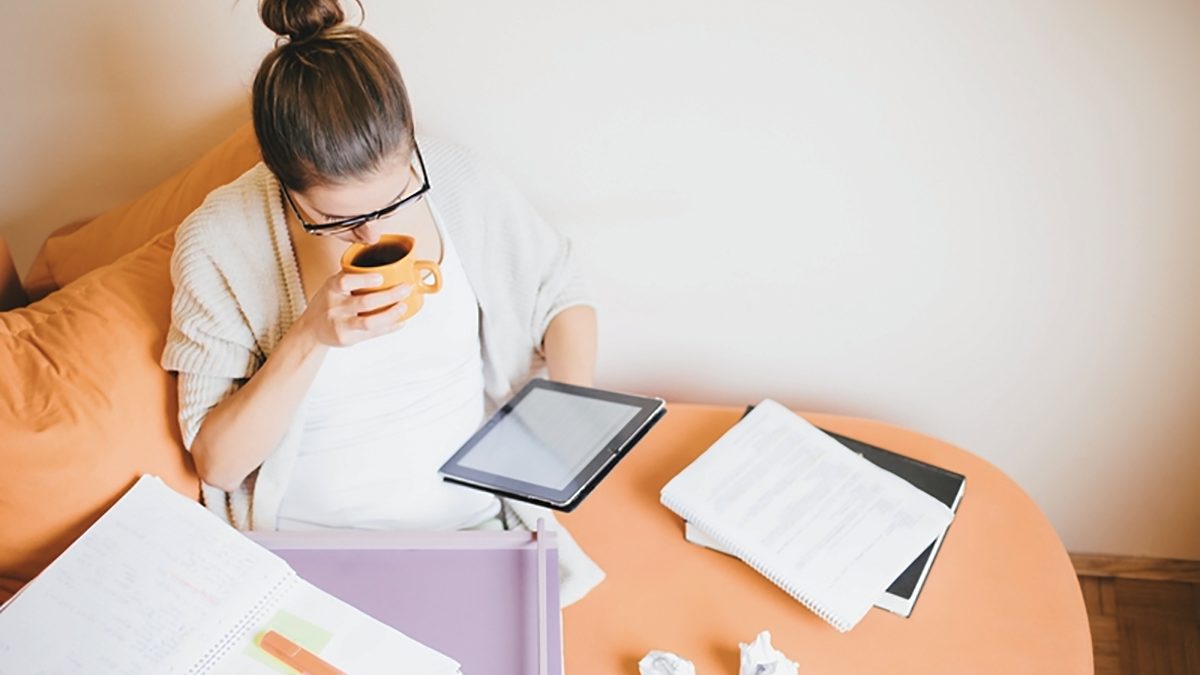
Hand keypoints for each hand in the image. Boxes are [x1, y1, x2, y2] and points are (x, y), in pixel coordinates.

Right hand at [298, 272, 412, 347]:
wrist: (312, 329)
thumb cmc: (329, 302)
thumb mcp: (333, 285)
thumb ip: (353, 276)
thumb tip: (388, 265)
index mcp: (331, 288)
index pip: (344, 282)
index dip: (363, 280)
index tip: (380, 277)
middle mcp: (334, 307)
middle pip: (364, 302)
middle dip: (389, 295)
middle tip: (406, 288)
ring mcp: (340, 325)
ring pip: (369, 322)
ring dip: (390, 314)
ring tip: (404, 306)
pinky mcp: (347, 339)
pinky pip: (372, 334)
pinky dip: (389, 328)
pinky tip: (401, 321)